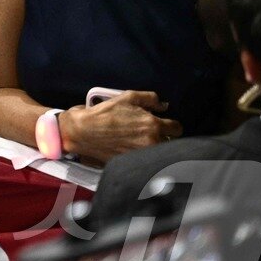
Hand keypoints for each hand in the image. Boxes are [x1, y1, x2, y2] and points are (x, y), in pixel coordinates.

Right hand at [59, 91, 181, 163]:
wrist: (84, 132)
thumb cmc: (105, 113)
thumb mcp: (127, 97)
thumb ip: (150, 99)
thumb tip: (165, 106)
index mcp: (153, 125)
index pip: (177, 128)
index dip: (170, 125)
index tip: (163, 124)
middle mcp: (152, 142)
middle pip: (172, 143)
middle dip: (165, 137)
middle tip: (152, 133)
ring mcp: (144, 155)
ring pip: (161, 152)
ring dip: (156, 147)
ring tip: (143, 142)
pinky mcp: (134, 163)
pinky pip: (148, 160)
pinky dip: (146, 156)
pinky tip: (135, 149)